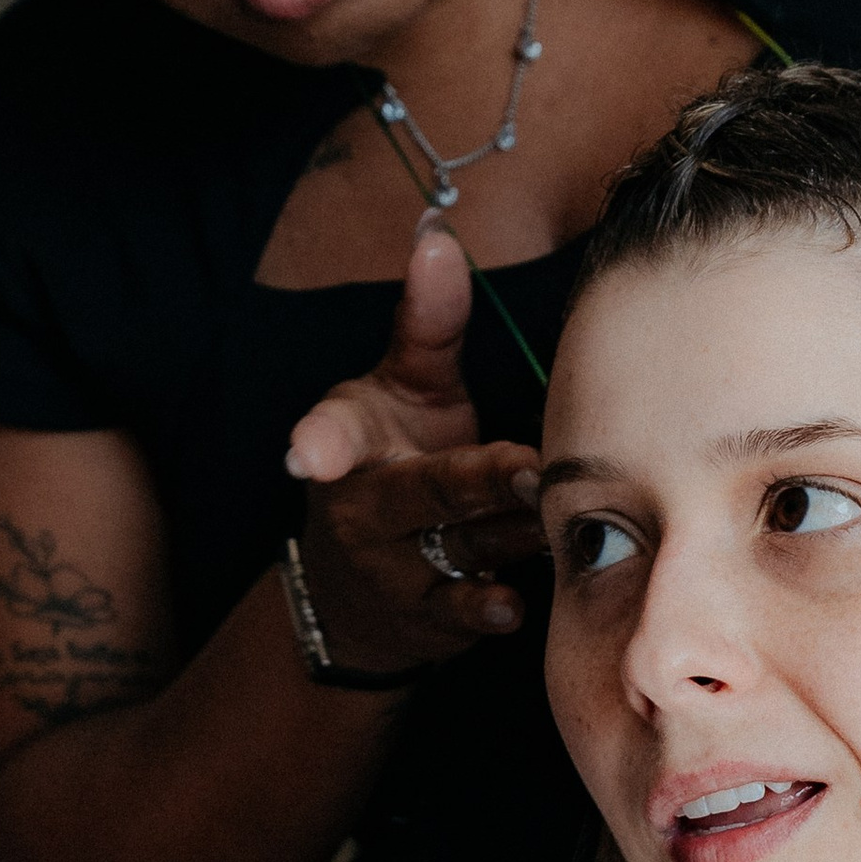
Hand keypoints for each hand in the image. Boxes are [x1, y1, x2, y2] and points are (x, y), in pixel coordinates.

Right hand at [281, 218, 543, 676]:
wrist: (356, 594)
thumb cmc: (396, 462)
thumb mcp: (402, 390)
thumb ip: (427, 324)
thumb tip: (437, 238)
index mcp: (352, 443)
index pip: (332, 433)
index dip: (320, 441)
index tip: (308, 455)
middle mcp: (365, 509)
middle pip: (425, 491)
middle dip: (474, 481)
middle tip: (528, 466)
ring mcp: (394, 571)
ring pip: (463, 548)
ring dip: (510, 536)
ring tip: (552, 518)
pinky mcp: (425, 622)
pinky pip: (463, 615)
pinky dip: (489, 610)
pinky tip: (517, 604)